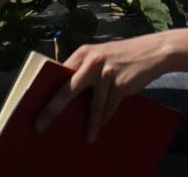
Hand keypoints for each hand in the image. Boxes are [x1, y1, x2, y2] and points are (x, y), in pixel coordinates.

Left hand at [35, 33, 170, 142]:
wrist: (154, 50)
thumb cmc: (123, 56)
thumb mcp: (101, 55)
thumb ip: (84, 69)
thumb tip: (64, 96)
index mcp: (84, 52)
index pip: (58, 72)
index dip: (46, 90)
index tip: (33, 106)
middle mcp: (93, 61)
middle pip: (67, 90)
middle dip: (52, 110)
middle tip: (39, 125)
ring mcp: (107, 73)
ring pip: (92, 106)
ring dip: (89, 124)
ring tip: (86, 137)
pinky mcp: (121, 85)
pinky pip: (109, 108)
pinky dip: (105, 119)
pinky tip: (102, 128)